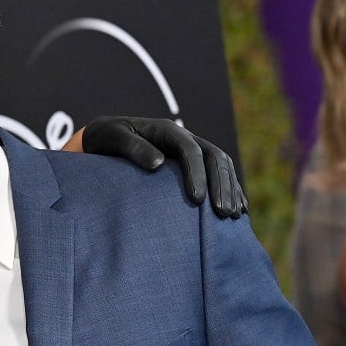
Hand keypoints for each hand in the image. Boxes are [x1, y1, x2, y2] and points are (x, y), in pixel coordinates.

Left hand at [81, 116, 247, 217]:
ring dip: (230, 189)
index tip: (196, 200)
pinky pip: (220, 174)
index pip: (190, 150)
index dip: (197, 174)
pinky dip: (231, 189)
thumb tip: (158, 164)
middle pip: (214, 157)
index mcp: (167, 130)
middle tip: (223, 214)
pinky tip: (239, 209)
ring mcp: (192, 148)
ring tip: (233, 216)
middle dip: (221, 185)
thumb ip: (134, 148)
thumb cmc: (107, 138)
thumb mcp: (114, 138)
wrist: (106, 136)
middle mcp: (184, 137)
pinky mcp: (194, 162)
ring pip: (222, 165)